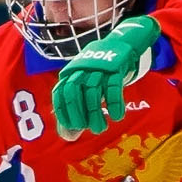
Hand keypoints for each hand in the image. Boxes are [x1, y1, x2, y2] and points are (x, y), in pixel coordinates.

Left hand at [51, 15, 160, 137]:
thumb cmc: (99, 73)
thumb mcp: (84, 85)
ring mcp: (98, 66)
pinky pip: (113, 86)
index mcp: (70, 72)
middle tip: (86, 129)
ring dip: (96, 113)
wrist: (121, 44)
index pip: (59, 92)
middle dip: (78, 113)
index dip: (63, 112)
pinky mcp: (116, 67)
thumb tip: (69, 136)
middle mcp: (82, 68)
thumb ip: (76, 109)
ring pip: (93, 91)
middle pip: (73, 91)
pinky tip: (117, 116)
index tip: (72, 127)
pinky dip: (114, 104)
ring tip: (101, 128)